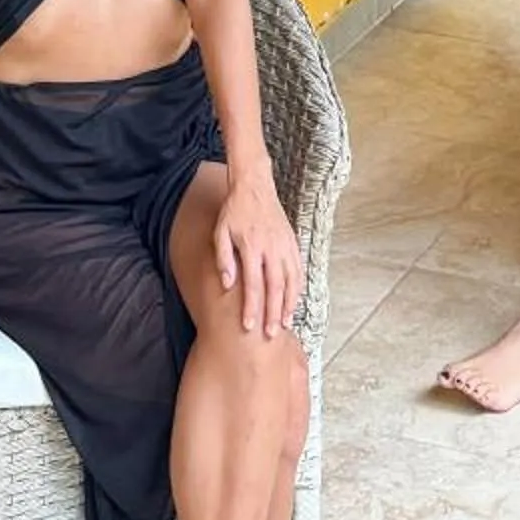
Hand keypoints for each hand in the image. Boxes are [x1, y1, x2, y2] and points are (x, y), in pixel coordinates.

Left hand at [215, 165, 302, 338]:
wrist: (255, 185)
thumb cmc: (235, 210)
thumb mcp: (221, 231)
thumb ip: (224, 258)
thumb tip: (228, 285)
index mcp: (252, 246)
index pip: (253, 284)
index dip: (252, 307)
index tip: (249, 327)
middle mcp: (271, 247)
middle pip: (275, 287)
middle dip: (273, 313)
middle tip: (270, 334)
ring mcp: (285, 244)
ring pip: (291, 280)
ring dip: (288, 304)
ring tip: (284, 323)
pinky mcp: (292, 241)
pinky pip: (298, 268)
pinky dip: (297, 287)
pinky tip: (294, 301)